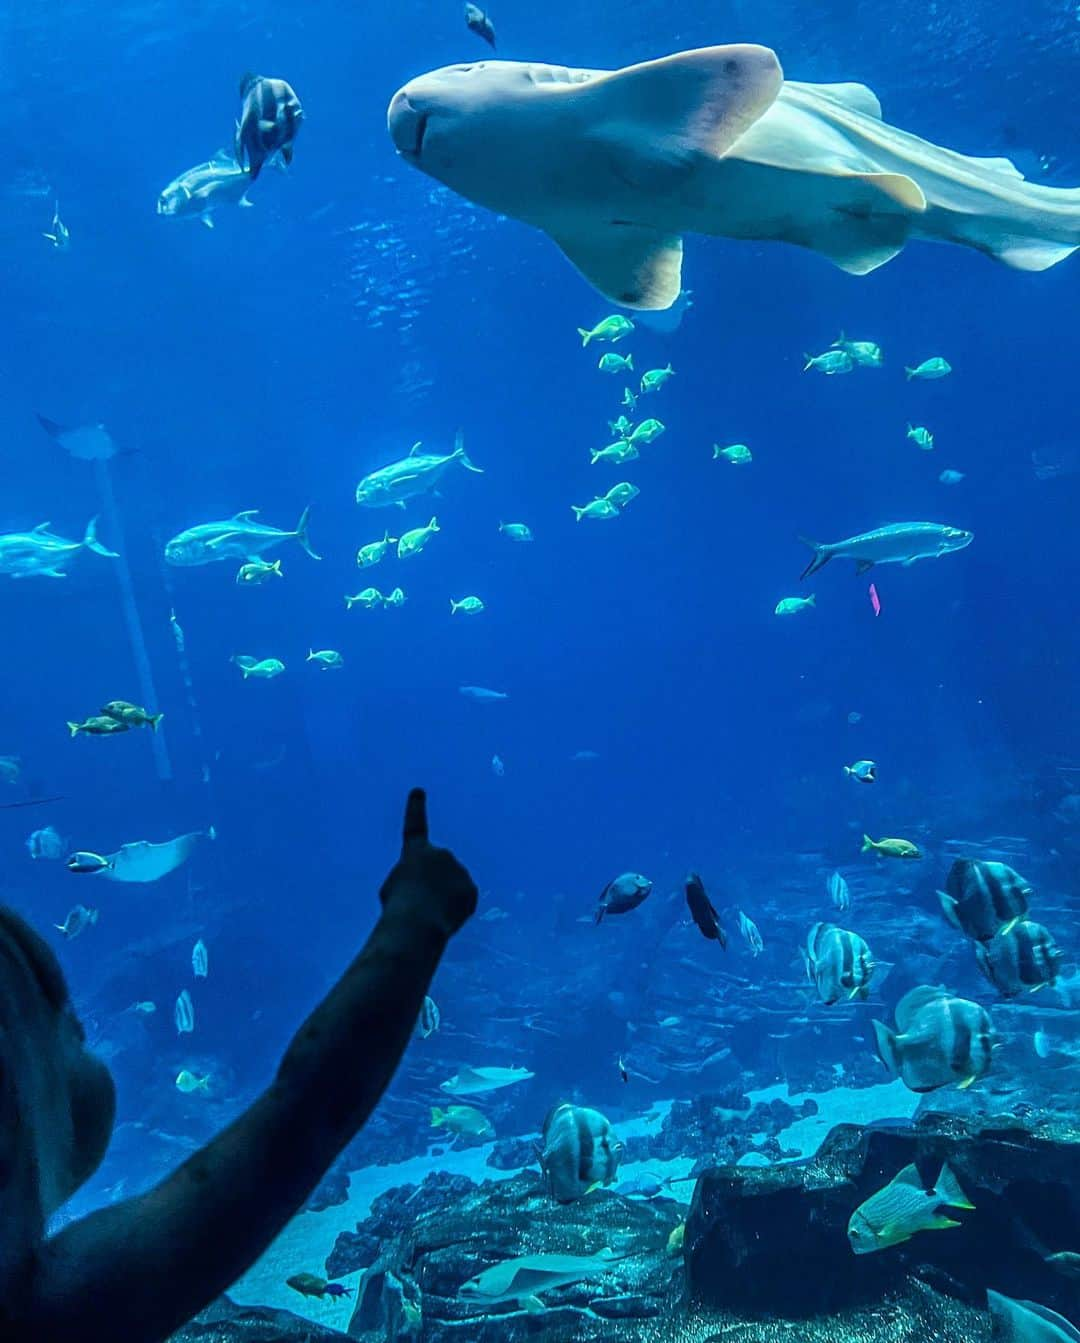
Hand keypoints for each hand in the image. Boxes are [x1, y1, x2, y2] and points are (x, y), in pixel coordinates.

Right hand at [379, 789, 477, 936]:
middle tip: (418, 904)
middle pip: (437, 872)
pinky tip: (443, 917)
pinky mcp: (471, 888)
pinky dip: (454, 911)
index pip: (414, 825)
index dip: (415, 808)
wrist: (417, 920)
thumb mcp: (392, 891)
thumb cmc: (398, 907)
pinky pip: (462, 901)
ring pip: (451, 888)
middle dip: (431, 887)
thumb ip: (412, 880)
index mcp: (415, 851)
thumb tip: (429, 888)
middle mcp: (441, 854)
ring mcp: (459, 870)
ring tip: (428, 913)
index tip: (418, 791)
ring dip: (442, 900)